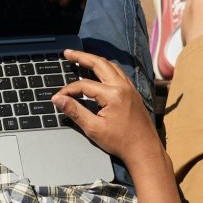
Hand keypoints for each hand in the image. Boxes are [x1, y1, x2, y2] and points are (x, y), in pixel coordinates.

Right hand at [52, 49, 159, 164]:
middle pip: (99, 64)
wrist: (144, 149)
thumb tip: (58, 100)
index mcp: (112, 95)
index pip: (83, 85)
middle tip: (68, 53)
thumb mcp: (93, 128)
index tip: (57, 97)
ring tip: (81, 58)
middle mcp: (122, 86)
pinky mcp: (133, 93)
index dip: (68, 90)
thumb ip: (74, 111)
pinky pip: (119, 73)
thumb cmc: (120, 142)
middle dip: (82, 57)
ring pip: (111, 66)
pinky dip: (106, 68)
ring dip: (95, 60)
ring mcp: (130, 88)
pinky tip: (99, 71)